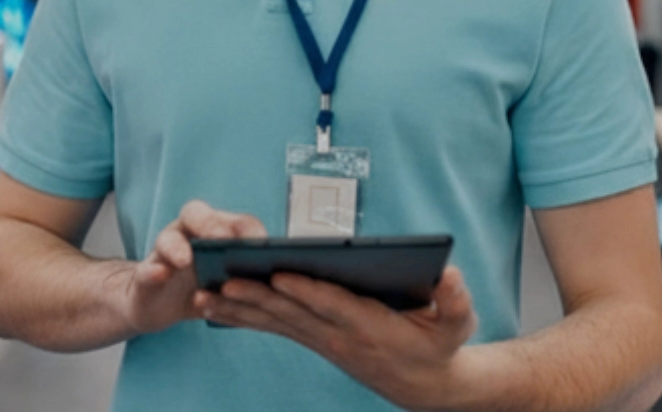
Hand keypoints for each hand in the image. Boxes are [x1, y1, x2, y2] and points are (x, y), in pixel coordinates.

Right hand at [116, 200, 268, 337]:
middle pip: (196, 214)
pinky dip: (152, 271)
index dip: (248, 230)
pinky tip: (159, 274)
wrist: (158, 305)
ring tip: (186, 260)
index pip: (234, 221)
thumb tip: (285, 280)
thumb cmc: (201, 288)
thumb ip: (248, 278)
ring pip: (167, 239)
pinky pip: (146, 270)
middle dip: (210, 224)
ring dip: (177, 247)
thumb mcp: (227, 284)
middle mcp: (187, 234)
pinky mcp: (144, 277)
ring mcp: (163, 253)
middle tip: (222, 239)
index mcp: (214, 232)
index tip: (263, 245)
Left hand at [196, 266, 478, 410]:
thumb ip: (455, 301)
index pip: (333, 305)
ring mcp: (323, 341)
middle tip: (222, 281)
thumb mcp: (458, 325)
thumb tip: (449, 275)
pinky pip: (274, 327)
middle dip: (256, 297)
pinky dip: (245, 317)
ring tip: (203, 296)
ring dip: (239, 309)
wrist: (424, 386)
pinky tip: (216, 307)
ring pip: (275, 322)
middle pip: (292, 313)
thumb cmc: (440, 346)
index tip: (280, 275)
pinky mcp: (315, 341)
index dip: (307, 291)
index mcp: (370, 325)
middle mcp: (339, 335)